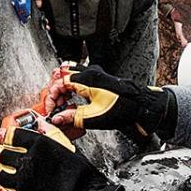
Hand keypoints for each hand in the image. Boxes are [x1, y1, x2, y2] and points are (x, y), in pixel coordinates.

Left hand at [0, 125, 121, 190]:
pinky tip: (5, 187)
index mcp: (39, 145)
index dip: (3, 135)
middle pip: (2, 153)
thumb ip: (51, 133)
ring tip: (0, 169)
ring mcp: (23, 181)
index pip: (12, 135)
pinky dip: (4, 188)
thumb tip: (41, 123)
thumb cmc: (79, 174)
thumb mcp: (67, 147)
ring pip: (0, 173)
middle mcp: (28, 161)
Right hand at [47, 66, 176, 140]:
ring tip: (61, 102)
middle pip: (62, 77)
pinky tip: (71, 97)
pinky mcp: (98, 77)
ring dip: (63, 88)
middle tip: (54, 106)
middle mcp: (90, 72)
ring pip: (70, 75)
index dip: (51, 97)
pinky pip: (79, 76)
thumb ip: (72, 117)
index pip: (59, 83)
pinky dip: (71, 85)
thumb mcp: (93, 117)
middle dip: (55, 92)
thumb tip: (57, 118)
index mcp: (87, 79)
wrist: (140, 105)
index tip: (51, 108)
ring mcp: (95, 73)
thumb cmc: (122, 109)